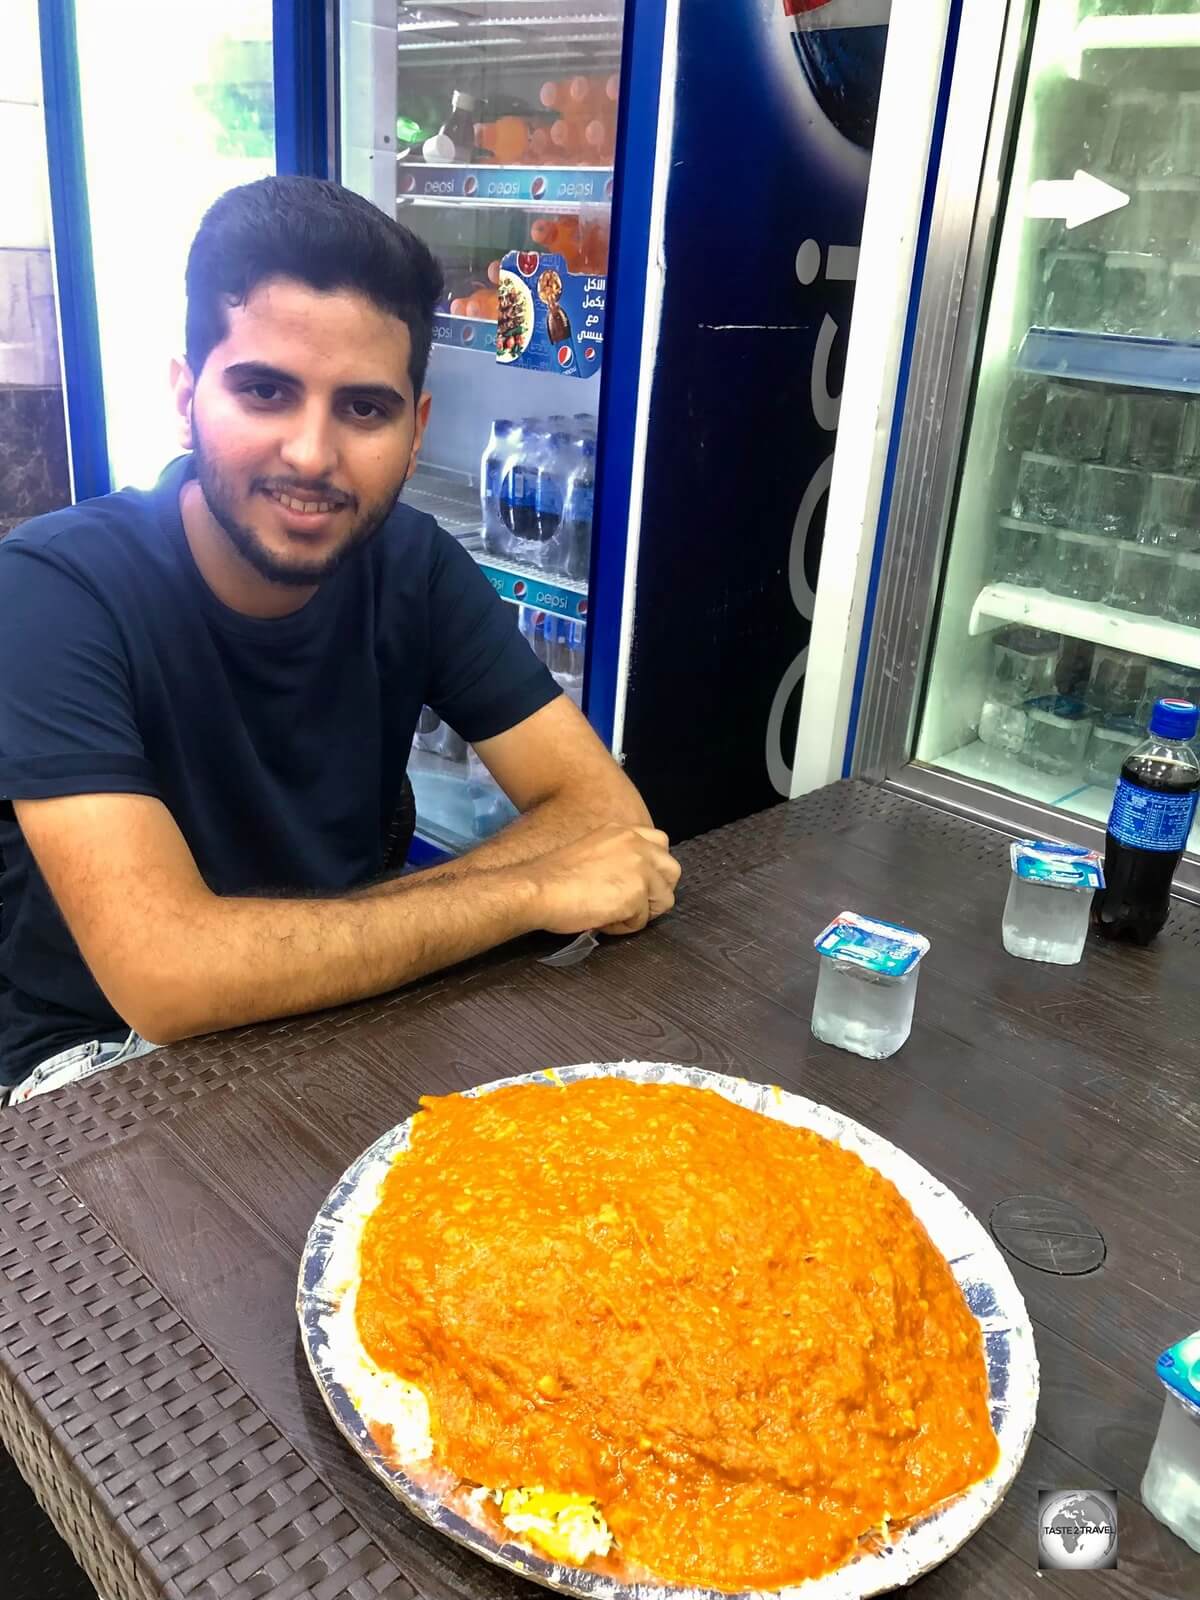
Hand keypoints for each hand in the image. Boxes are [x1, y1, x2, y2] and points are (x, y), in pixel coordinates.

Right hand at [525, 823, 680, 936]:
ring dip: (642, 911)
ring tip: (612, 914)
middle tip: (631, 904)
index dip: (652, 869)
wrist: (538, 888)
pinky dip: (625, 927)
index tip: (633, 884)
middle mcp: (636, 843)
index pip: (660, 843)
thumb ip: (616, 858)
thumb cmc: (553, 876)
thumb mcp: (592, 851)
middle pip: (672, 870)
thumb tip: (628, 883)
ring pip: (664, 898)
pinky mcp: (638, 893)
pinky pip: (643, 920)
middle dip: (657, 891)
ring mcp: (640, 867)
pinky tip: (602, 921)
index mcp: (623, 831)